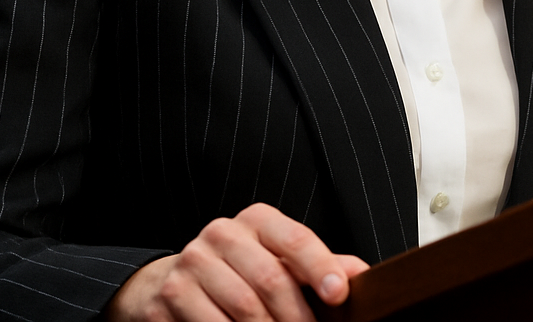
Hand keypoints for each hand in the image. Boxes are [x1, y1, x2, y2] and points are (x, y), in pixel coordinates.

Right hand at [103, 203, 369, 320]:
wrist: (173, 280)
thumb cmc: (241, 270)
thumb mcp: (278, 259)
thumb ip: (318, 264)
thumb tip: (362, 275)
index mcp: (256, 221)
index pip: (294, 239)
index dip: (320, 266)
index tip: (339, 295)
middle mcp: (222, 233)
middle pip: (271, 279)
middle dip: (297, 316)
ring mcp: (193, 261)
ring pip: (243, 307)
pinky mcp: (171, 293)